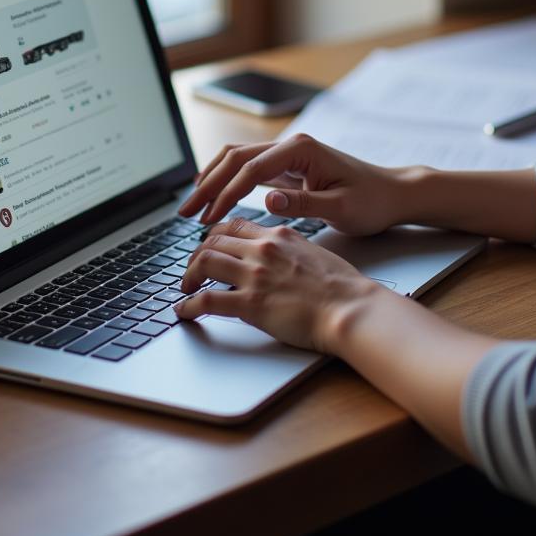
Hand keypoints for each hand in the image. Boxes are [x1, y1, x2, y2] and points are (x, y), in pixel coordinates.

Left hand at [176, 217, 380, 352]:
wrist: (350, 308)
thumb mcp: (314, 253)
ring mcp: (255, 275)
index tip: (210, 243)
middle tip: (192, 267)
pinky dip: (189, 305)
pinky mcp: (251, 303)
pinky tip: (184, 311)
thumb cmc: (342, 287)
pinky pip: (207, 299)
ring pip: (205, 261)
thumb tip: (279, 260)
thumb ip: (290, 251)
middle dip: (197, 253)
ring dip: (189, 275)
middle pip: (214, 239)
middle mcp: (263, 249)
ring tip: (186, 288)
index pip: (236, 225)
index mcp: (279, 235)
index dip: (216, 233)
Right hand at [178, 132, 406, 234]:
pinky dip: (227, 181)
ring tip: (193, 206)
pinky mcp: (288, 166)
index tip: (208, 219)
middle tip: (186, 212)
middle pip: (235, 158)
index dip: (225, 194)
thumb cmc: (372, 201)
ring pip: (237, 159)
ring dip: (212, 180)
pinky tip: (214, 198)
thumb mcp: (341, 208)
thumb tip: (266, 201)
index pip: (250, 170)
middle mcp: (291, 145)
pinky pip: (248, 169)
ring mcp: (288, 154)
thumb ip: (303, 205)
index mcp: (302, 150)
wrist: (393, 193)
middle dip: (207, 184)